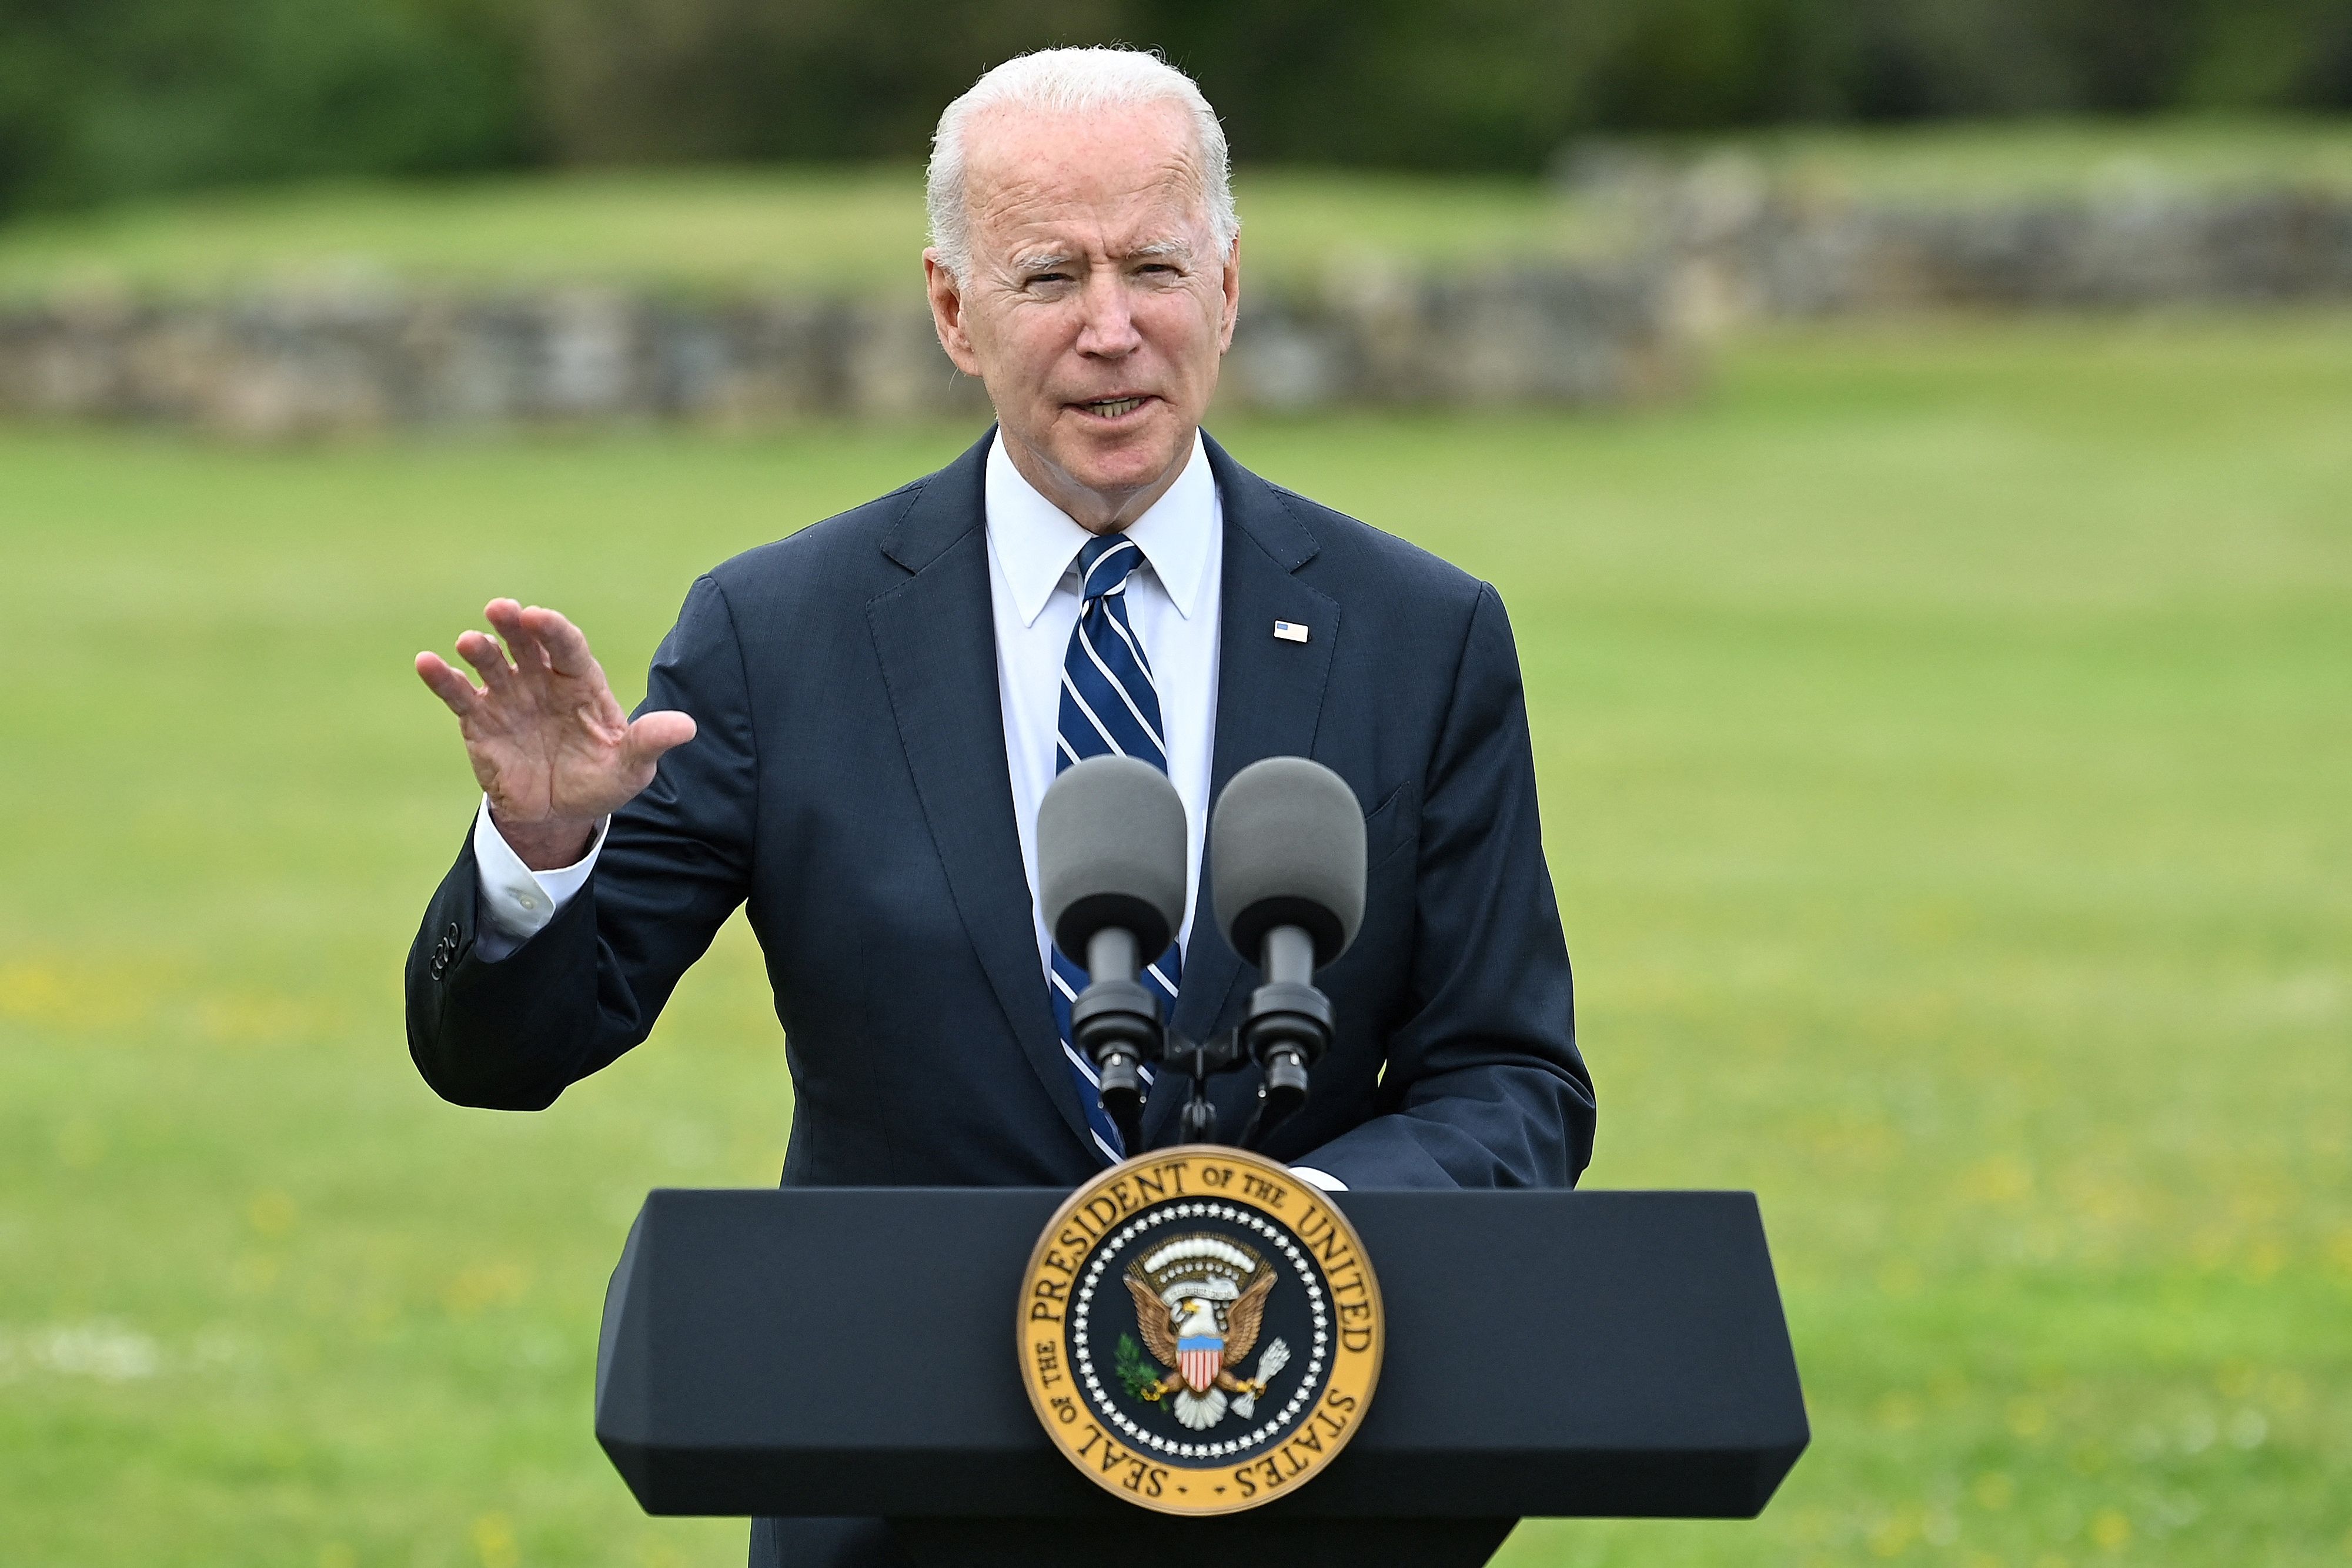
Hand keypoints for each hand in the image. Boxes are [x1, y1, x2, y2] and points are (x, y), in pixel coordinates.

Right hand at [415, 600, 695, 869]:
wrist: (559, 814)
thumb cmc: (599, 781)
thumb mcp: (631, 767)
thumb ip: (650, 742)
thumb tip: (688, 728)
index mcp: (580, 682)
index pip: (567, 647)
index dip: (553, 630)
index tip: (539, 617)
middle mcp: (541, 680)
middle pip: (527, 644)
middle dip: (515, 626)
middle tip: (503, 610)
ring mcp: (508, 697)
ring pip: (491, 664)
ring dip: (480, 650)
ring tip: (469, 642)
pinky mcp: (479, 720)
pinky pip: (459, 695)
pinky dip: (442, 678)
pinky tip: (426, 662)